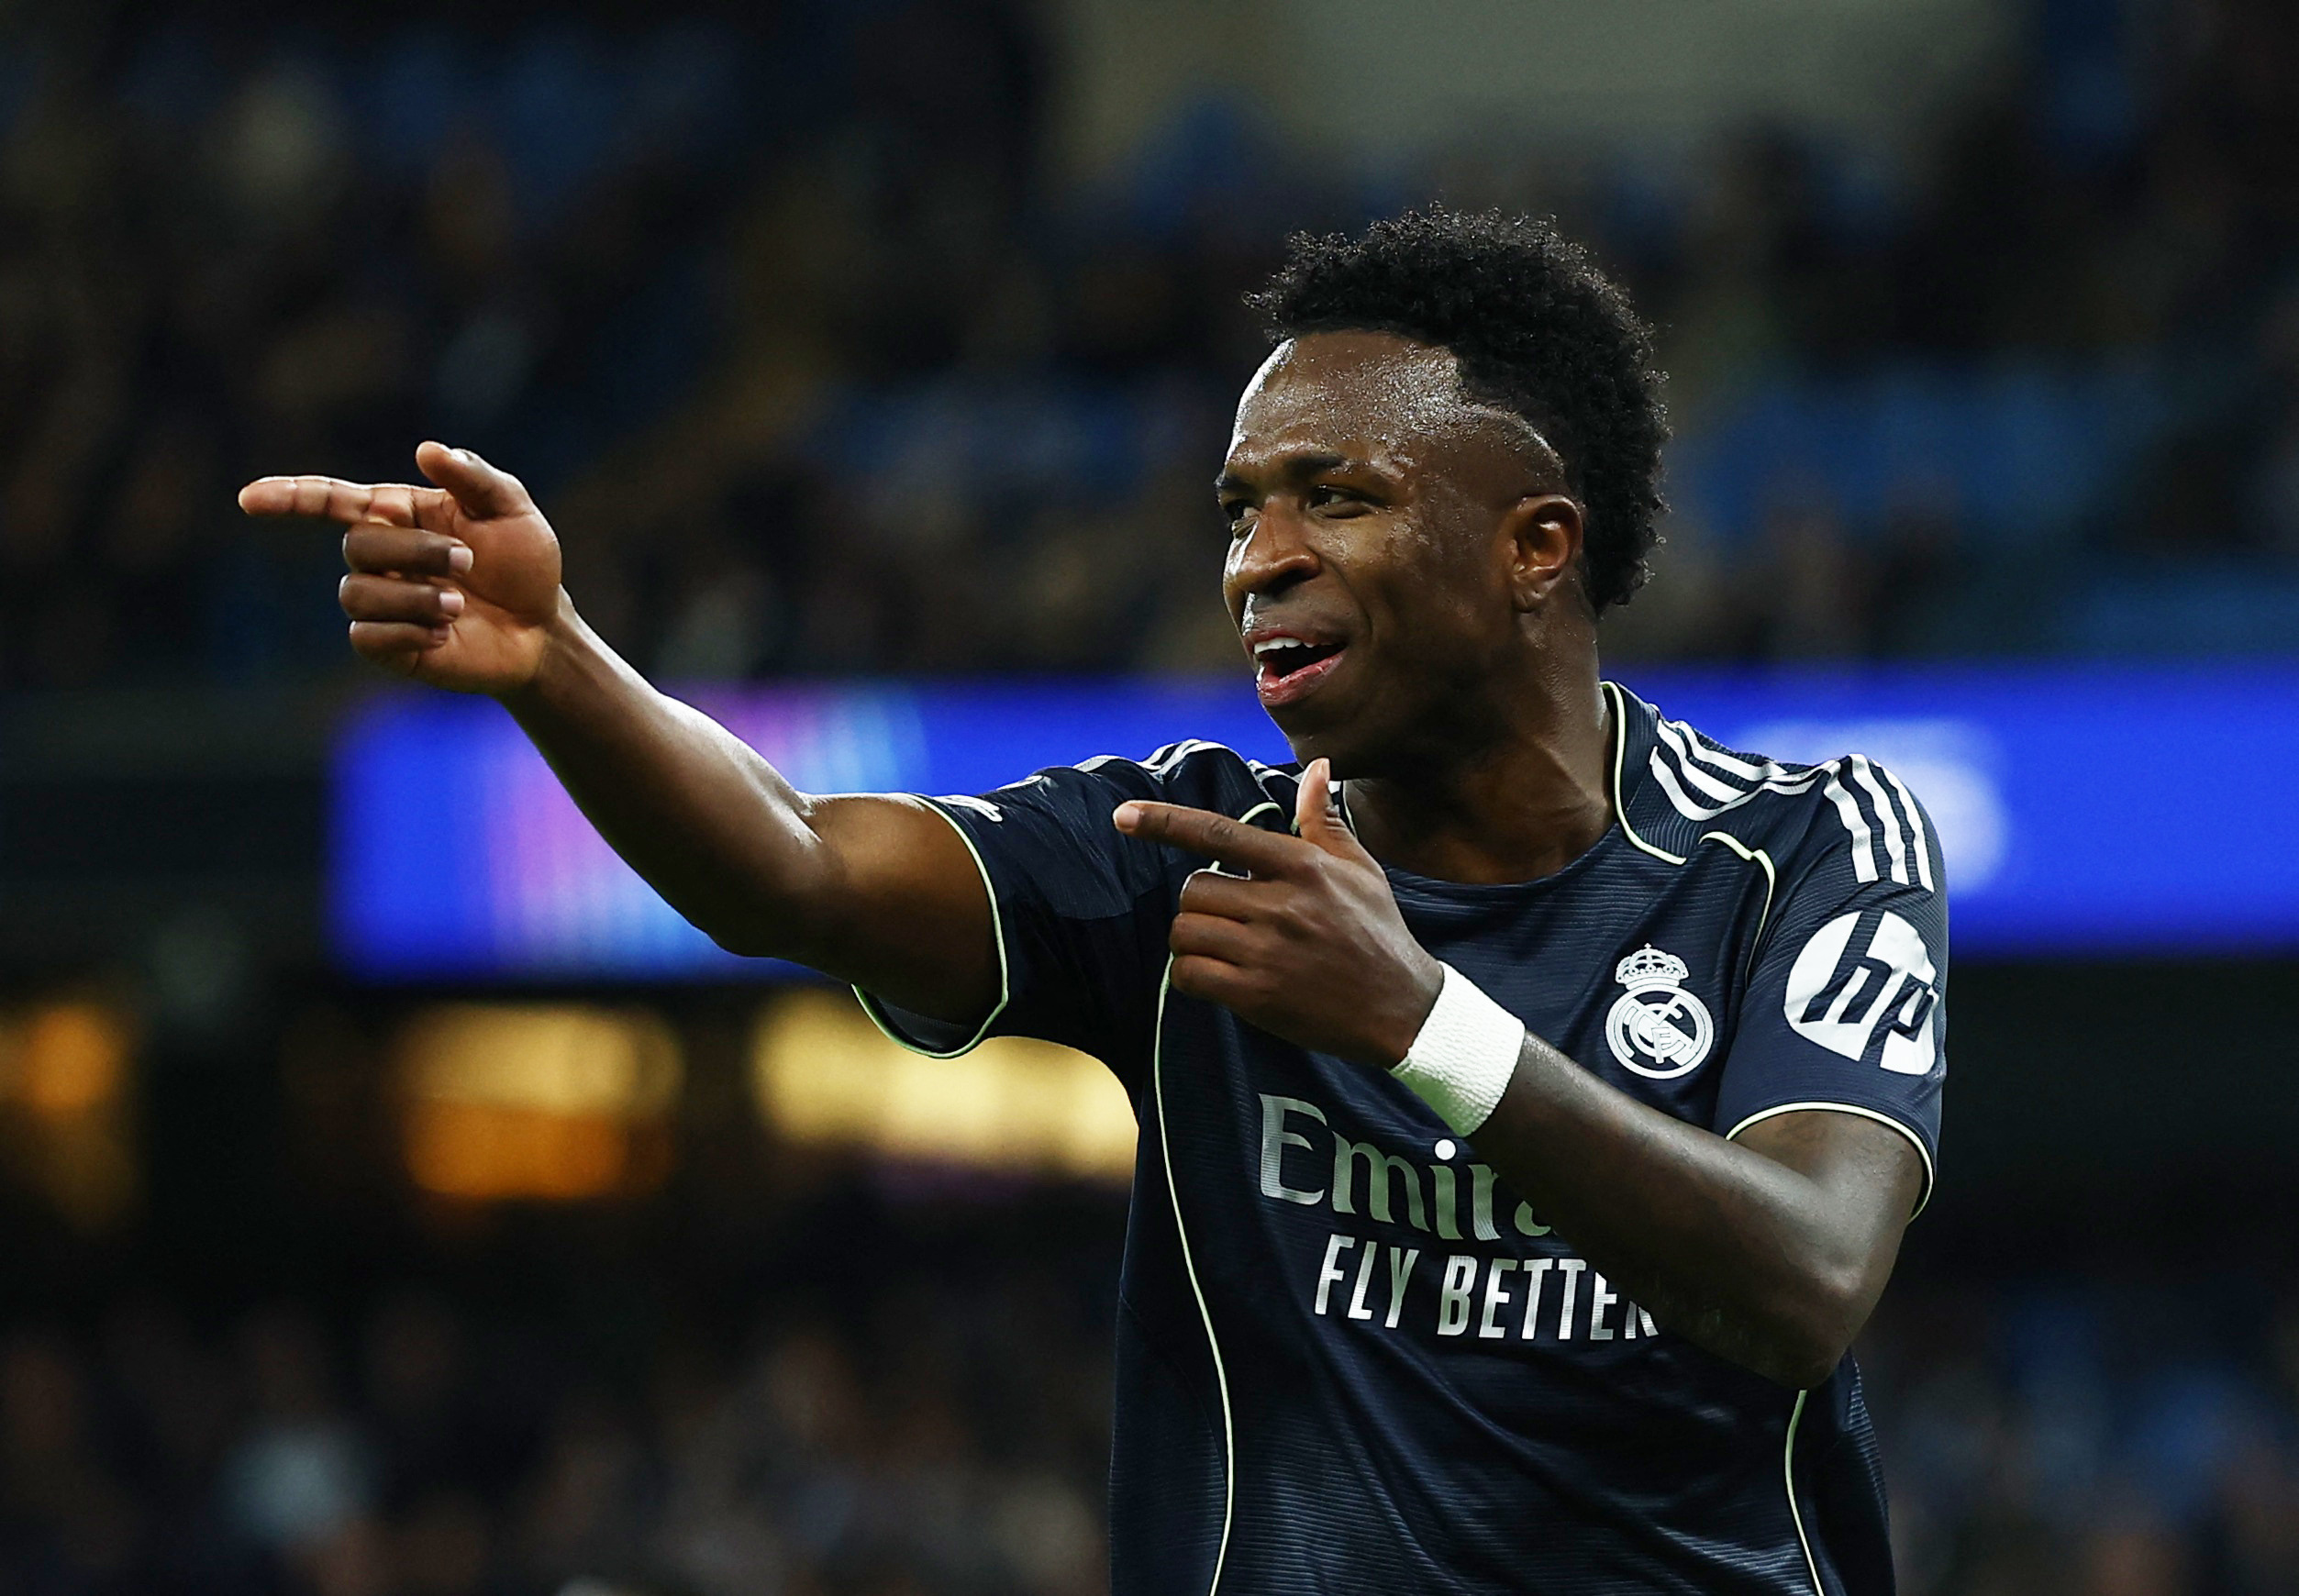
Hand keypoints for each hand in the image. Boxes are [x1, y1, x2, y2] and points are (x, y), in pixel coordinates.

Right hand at [238, 442, 563, 695]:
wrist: (541, 630)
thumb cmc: (524, 564)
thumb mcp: (512, 511)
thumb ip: (474, 478)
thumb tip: (427, 450)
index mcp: (398, 515)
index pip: (329, 501)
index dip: (289, 497)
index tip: (250, 499)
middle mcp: (382, 557)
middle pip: (357, 546)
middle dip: (416, 553)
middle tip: (468, 563)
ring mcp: (382, 602)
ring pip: (356, 594)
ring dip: (414, 597)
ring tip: (458, 605)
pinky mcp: (387, 646)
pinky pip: (366, 638)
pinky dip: (408, 634)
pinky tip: (444, 635)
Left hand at [1114, 760, 1444, 1066]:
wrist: (1403, 1009)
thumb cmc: (1378, 932)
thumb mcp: (1361, 870)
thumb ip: (1323, 822)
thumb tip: (1319, 767)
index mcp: (1302, 866)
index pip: (1219, 833)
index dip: (1165, 822)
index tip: (1123, 816)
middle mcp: (1282, 904)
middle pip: (1194, 889)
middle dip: (1201, 903)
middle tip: (1233, 917)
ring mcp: (1267, 952)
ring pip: (1186, 931)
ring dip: (1193, 939)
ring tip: (1226, 947)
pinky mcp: (1257, 995)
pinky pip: (1190, 974)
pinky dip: (1192, 975)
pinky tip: (1220, 977)